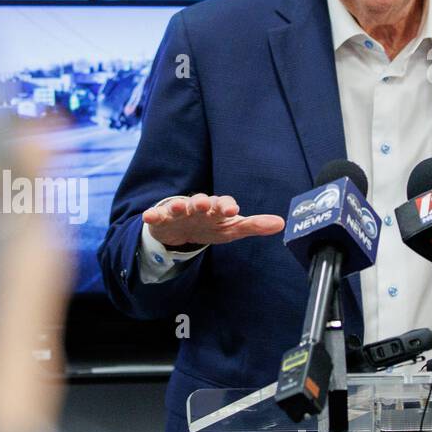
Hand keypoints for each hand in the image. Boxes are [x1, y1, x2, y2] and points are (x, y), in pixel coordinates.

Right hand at [143, 194, 284, 248]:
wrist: (182, 229)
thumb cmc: (211, 226)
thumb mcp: (232, 229)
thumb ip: (254, 225)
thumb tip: (282, 224)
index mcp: (216, 208)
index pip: (223, 204)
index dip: (227, 206)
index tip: (232, 210)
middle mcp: (198, 206)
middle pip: (201, 202)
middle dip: (202, 202)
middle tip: (203, 204)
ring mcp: (179, 212)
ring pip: (179, 206)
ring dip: (178, 205)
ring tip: (178, 206)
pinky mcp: (162, 219)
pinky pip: (157, 216)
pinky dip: (153, 215)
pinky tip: (149, 216)